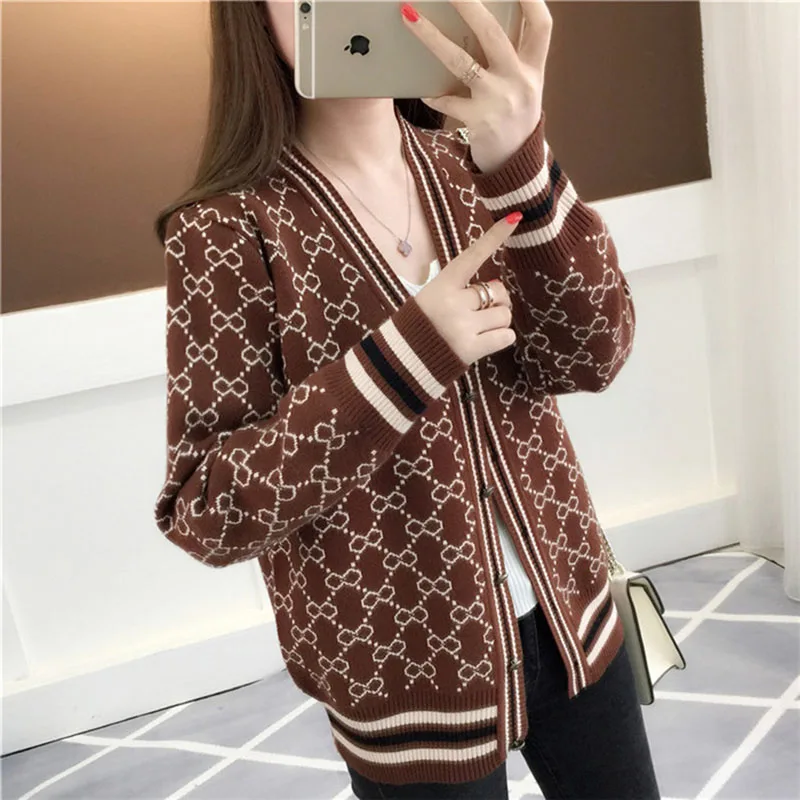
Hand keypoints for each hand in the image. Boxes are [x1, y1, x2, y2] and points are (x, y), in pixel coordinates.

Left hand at [400, 0, 551, 172]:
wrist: (515, 162)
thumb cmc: (514, 114)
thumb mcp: (525, 82)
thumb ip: (513, 53)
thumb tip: (481, 16)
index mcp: (534, 67)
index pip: (541, 25)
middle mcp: (519, 81)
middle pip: (493, 34)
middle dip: (468, 4)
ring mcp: (499, 101)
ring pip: (462, 63)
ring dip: (433, 38)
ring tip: (409, 16)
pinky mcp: (479, 122)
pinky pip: (449, 102)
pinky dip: (434, 96)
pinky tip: (423, 92)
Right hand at [415, 213, 521, 365]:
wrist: (402, 361)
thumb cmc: (419, 326)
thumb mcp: (431, 298)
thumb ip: (461, 291)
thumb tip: (499, 290)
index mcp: (441, 285)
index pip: (472, 256)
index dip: (494, 237)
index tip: (515, 218)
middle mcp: (453, 303)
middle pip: (497, 292)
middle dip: (495, 301)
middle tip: (479, 312)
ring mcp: (463, 327)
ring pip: (505, 315)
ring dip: (498, 322)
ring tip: (478, 329)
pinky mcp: (472, 350)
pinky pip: (507, 336)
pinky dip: (501, 338)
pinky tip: (483, 342)